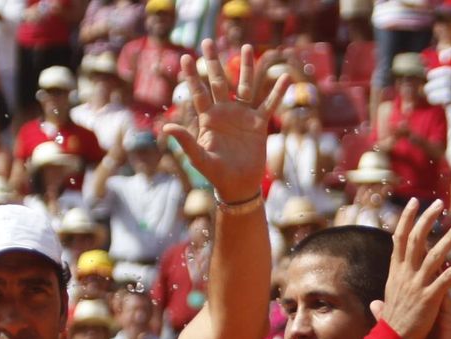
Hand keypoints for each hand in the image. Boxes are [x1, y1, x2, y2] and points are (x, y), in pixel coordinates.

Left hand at [162, 41, 287, 204]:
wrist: (239, 185)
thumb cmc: (216, 174)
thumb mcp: (199, 158)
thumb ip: (185, 141)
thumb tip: (166, 128)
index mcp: (209, 118)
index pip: (199, 92)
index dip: (192, 75)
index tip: (185, 57)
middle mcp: (225, 112)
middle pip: (220, 81)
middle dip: (214, 62)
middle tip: (208, 41)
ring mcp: (243, 116)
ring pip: (245, 86)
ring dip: (246, 67)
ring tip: (246, 47)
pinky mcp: (259, 124)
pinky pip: (268, 104)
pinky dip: (277, 92)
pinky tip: (284, 78)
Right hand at [369, 200, 450, 338]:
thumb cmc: (389, 330)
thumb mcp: (384, 311)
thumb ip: (382, 303)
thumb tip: (376, 303)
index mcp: (395, 274)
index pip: (399, 240)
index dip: (407, 220)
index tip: (414, 203)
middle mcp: (404, 275)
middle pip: (415, 239)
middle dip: (427, 219)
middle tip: (439, 203)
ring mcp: (417, 286)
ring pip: (434, 254)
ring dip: (449, 237)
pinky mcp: (429, 299)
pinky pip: (449, 278)